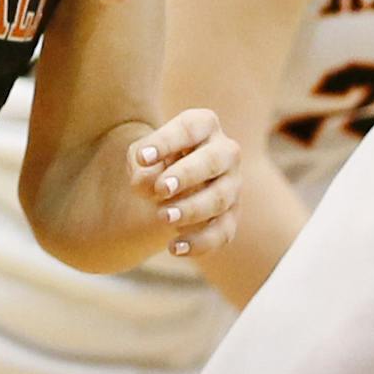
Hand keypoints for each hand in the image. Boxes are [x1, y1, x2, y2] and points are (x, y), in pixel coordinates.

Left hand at [129, 109, 241, 256]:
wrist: (167, 183)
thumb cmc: (155, 160)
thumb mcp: (141, 156)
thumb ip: (142, 166)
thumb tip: (149, 184)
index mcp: (204, 125)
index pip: (190, 128)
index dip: (166, 141)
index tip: (142, 157)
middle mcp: (225, 152)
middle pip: (213, 160)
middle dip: (187, 175)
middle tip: (161, 189)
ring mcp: (233, 185)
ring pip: (220, 198)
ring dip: (192, 209)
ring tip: (162, 217)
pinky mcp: (231, 216)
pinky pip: (222, 232)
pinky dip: (200, 243)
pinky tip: (174, 248)